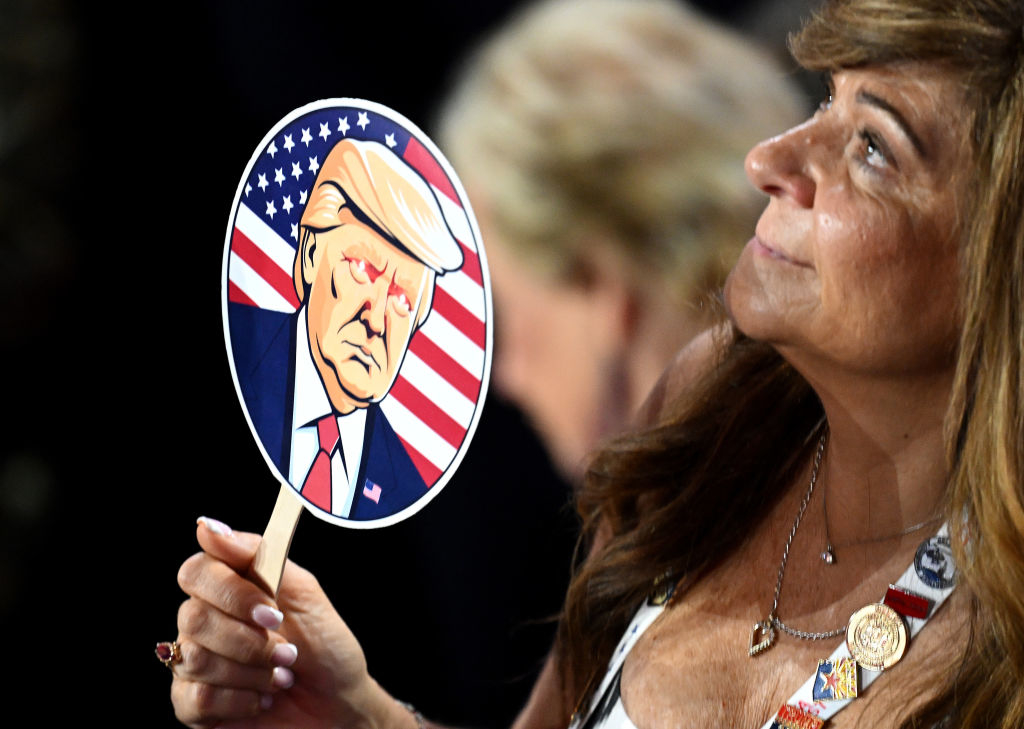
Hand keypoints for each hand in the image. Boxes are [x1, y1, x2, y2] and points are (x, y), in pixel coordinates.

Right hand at [171, 517, 409, 728]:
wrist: (339, 703)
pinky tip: (262, 699)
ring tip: (281, 676)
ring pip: (195, 660)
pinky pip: (195, 700)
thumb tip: (209, 526)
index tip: (272, 611)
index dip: (231, 593)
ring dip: (251, 672)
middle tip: (288, 652)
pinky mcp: (194, 706)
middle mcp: (204, 622)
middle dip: (249, 641)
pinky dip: (239, 701)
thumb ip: (260, 555)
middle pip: (193, 618)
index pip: (195, 572)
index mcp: (228, 587)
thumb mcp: (304, 592)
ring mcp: (195, 663)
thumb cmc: (325, 644)